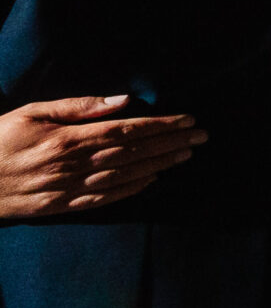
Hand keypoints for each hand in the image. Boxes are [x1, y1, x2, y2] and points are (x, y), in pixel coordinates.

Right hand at [0, 96, 203, 217]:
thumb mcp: (32, 112)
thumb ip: (78, 106)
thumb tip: (122, 100)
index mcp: (67, 139)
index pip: (127, 130)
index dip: (161, 125)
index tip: (188, 119)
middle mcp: (73, 166)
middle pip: (133, 153)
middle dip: (170, 143)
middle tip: (201, 136)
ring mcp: (68, 189)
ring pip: (126, 176)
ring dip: (159, 164)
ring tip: (185, 154)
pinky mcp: (61, 207)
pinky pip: (105, 199)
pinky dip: (133, 189)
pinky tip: (152, 180)